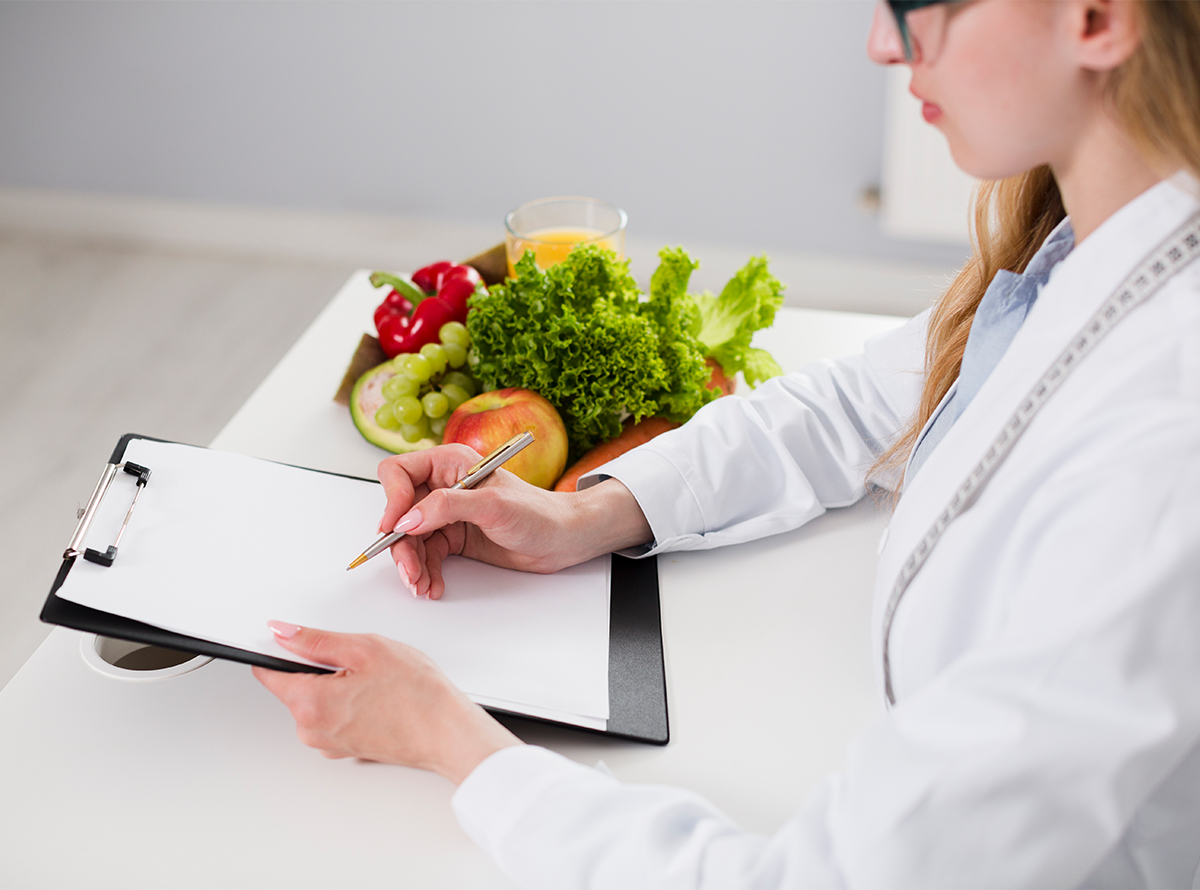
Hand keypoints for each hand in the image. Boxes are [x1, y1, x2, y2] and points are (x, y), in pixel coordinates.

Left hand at [252, 622, 520, 784]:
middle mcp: (311, 731)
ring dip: (339, 685)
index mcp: (308, 704)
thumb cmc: (417, 695)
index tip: (294, 639)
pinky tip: (380, 696)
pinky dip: (351, 702)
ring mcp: (329, 744)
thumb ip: (316, 640)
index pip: (268, 673)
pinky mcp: (347, 749)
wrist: (449, 734)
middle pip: (297, 686)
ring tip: (376, 680)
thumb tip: (283, 633)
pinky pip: (336, 716)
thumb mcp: (365, 649)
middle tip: (359, 660)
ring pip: (318, 700)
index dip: (280, 650)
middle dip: (321, 667)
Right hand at [376, 444, 651, 598]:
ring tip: (421, 586)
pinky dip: (425, 572)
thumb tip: (409, 518)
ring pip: (410, 539)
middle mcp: (443, 486)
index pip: (399, 472)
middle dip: (401, 544)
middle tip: (409, 571)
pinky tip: (432, 586)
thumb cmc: (537, 513)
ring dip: (411, 565)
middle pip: (400, 513)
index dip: (391, 499)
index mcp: (449, 463)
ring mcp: (446, 514)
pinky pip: (426, 555)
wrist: (562, 539)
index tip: (395, 527)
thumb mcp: (492, 505)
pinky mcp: (453, 538)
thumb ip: (448, 507)